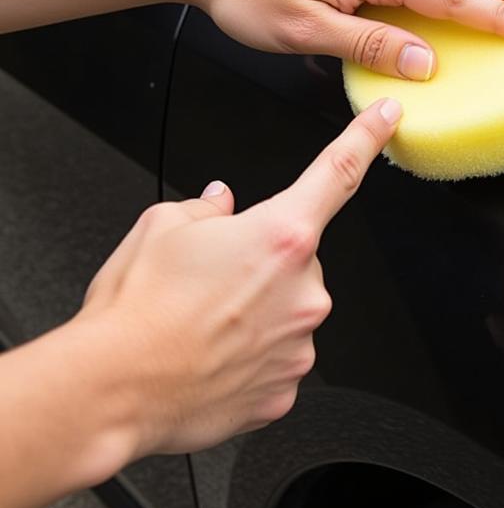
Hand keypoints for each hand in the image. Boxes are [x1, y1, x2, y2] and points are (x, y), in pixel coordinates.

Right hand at [73, 97, 400, 459]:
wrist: (112, 391)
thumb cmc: (136, 312)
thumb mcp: (161, 227)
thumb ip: (206, 208)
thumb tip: (222, 205)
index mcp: (281, 235)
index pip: (338, 171)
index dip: (367, 137)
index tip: (388, 116)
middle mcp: (304, 289)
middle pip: (299, 257)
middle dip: (265, 261)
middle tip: (214, 281)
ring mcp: (300, 343)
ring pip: (290, 310)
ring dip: (259, 311)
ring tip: (205, 324)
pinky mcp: (287, 387)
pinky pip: (278, 358)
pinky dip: (251, 355)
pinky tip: (214, 357)